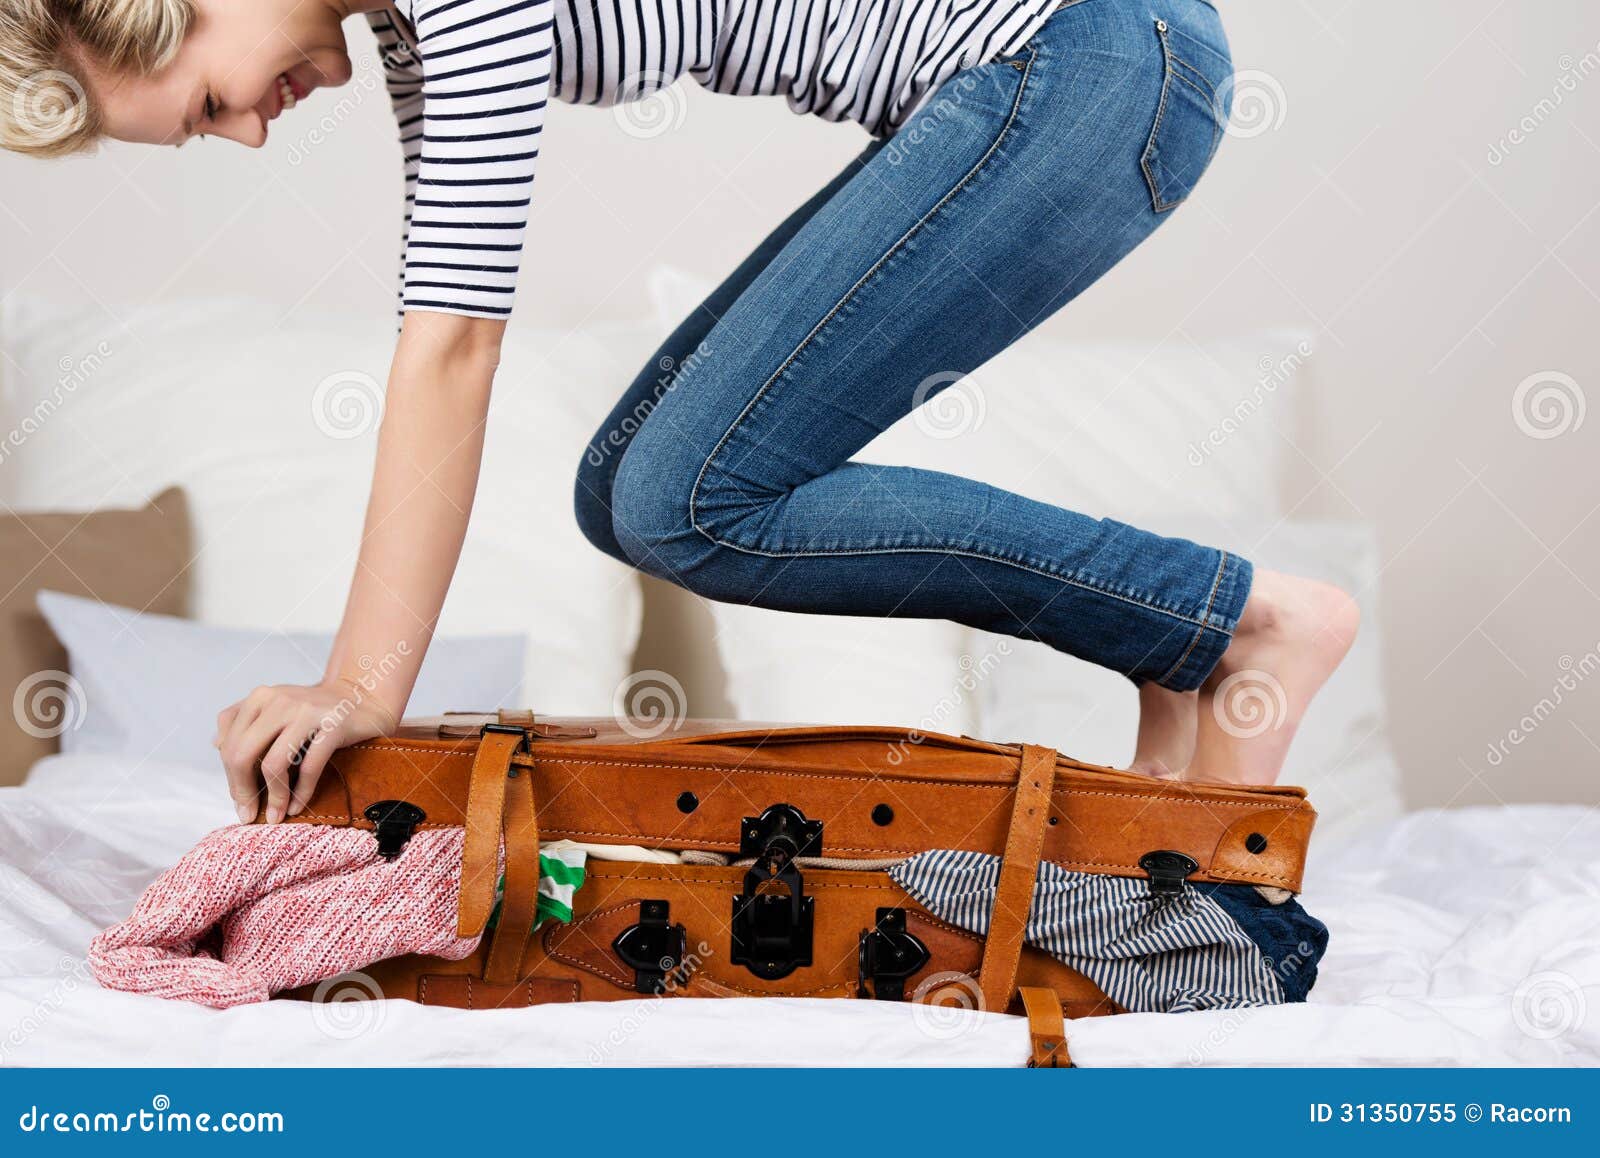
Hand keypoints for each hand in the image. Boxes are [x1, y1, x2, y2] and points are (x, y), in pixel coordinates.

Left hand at [215, 681, 396, 824]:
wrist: (362, 698)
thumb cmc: (316, 711)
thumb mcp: (277, 708)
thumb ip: (246, 720)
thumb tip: (217, 745)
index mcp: (261, 697)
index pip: (230, 744)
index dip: (231, 778)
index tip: (240, 802)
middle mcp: (280, 700)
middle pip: (243, 754)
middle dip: (243, 791)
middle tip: (249, 814)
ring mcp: (307, 712)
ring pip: (273, 763)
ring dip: (273, 797)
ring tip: (276, 815)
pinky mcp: (333, 725)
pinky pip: (309, 767)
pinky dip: (300, 792)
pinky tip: (297, 805)